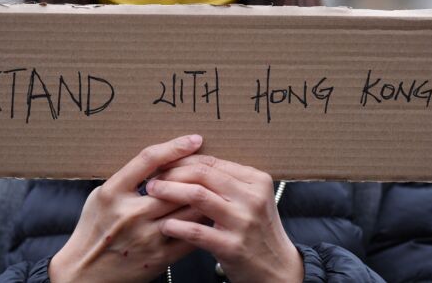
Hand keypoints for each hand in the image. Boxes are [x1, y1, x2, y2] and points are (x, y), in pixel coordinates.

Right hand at [49, 135, 207, 282]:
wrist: (83, 273)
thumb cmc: (93, 230)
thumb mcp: (101, 196)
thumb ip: (127, 179)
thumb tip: (161, 161)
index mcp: (113, 192)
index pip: (148, 160)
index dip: (175, 146)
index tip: (193, 140)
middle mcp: (130, 213)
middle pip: (176, 185)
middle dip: (198, 174)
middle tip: (212, 166)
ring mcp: (146, 237)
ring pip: (189, 210)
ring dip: (204, 199)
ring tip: (215, 190)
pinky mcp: (158, 257)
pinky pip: (190, 236)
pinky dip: (202, 225)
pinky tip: (208, 217)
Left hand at [146, 155, 303, 282]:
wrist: (278, 270)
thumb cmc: (258, 232)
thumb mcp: (252, 200)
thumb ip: (228, 183)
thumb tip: (189, 165)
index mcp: (256, 181)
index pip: (212, 162)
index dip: (184, 161)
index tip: (164, 165)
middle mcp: (252, 197)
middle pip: (203, 174)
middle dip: (173, 173)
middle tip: (153, 178)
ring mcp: (243, 222)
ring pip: (198, 196)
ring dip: (170, 192)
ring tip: (152, 193)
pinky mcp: (233, 246)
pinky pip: (197, 231)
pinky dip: (177, 226)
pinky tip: (165, 225)